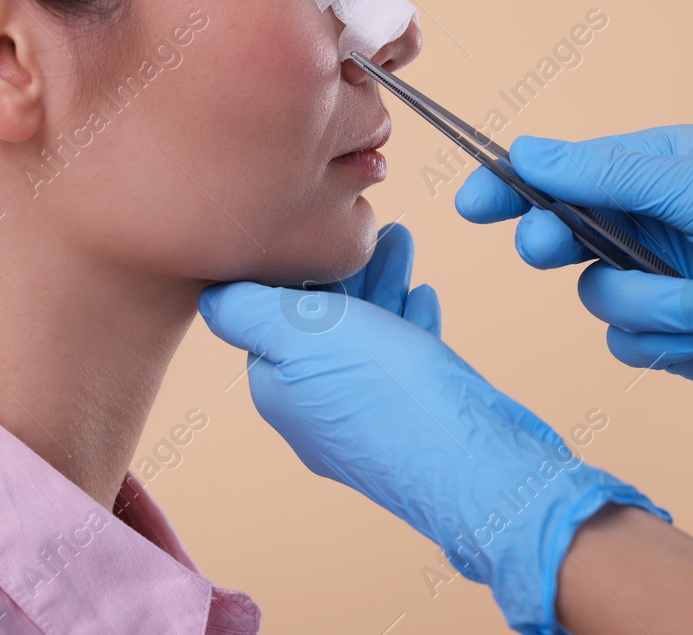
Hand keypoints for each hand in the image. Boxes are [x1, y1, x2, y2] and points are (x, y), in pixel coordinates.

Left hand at [198, 224, 667, 634]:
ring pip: (364, 337)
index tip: (321, 227)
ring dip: (380, 285)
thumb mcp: (303, 333)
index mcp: (277, 388)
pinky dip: (406, 323)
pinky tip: (421, 296)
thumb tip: (212, 294)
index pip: (270, 313)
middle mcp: (312, 412)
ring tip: (403, 241)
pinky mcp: (410, 425)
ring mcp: (362, 422)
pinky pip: (401, 364)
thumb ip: (249, 311)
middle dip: (346, 270)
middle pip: (320, 322)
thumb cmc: (390, 393)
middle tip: (377, 226)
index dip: (298, 266)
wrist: (479, 466)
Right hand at [455, 124, 692, 422]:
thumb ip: (610, 172)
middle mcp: (642, 226)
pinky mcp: (667, 340)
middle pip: (554, 234)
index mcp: (650, 172)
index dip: (510, 186)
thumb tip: (527, 152)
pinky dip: (664, 342)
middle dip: (555, 244)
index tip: (478, 203)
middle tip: (559, 248)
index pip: (558, 171)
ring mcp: (652, 284)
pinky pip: (624, 345)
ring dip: (645, 304)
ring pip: (591, 298)